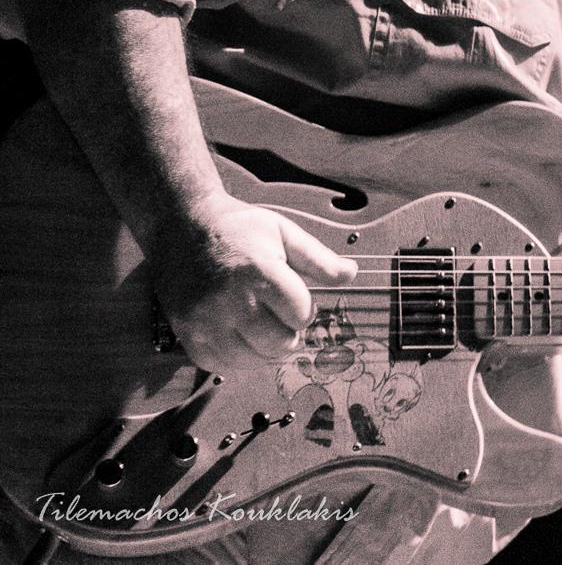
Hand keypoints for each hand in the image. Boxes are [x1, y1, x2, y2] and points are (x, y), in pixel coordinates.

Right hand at [143, 193, 359, 372]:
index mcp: (258, 272)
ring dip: (264, 347)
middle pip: (280, 343)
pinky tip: (239, 334)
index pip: (301, 314)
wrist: (180, 225)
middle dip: (289, 332)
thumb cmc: (237, 228)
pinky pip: (222, 366)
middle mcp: (230, 300)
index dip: (306, 309)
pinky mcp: (188, 335)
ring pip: (253, 360)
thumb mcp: (283, 232)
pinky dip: (237, 357)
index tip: (296, 298)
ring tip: (260, 322)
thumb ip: (319, 259)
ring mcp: (205, 321)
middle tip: (280, 314)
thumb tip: (350, 274)